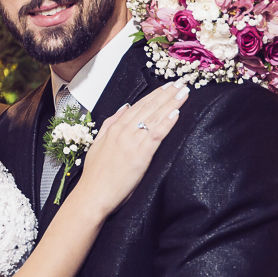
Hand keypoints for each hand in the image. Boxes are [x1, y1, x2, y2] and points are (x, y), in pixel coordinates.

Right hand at [74, 82, 188, 215]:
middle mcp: (124, 131)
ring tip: (184, 92)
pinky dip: (167, 122)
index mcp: (114, 128)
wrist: (93, 194)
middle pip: (149, 107)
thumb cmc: (96, 175)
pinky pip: (157, 134)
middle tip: (182, 82)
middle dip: (167, 93)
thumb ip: (110, 123)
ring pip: (155, 117)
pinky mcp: (141, 154)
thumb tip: (124, 107)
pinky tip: (177, 112)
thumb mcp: (98, 143)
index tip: (167, 86)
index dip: (154, 94)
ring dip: (171, 103)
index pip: (138, 106)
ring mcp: (132, 141)